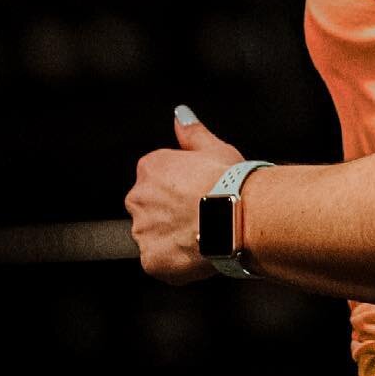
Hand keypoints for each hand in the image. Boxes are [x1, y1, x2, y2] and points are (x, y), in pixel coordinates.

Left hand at [126, 107, 244, 284]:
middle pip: (152, 206)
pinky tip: (200, 251)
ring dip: (174, 236)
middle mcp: (138, 198)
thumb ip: (192, 132)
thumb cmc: (229, 181)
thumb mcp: (214, 147)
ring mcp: (143, 231)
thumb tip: (180, 114)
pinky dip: (177, 259)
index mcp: (150, 168)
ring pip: (156, 235)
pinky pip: (161, 261)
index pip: (158, 177)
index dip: (183, 185)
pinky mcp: (151, 259)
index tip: (201, 191)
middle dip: (172, 212)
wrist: (237, 217)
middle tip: (203, 214)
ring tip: (205, 234)